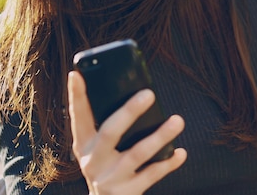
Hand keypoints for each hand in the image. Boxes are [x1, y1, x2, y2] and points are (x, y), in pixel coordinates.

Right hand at [68, 71, 186, 194]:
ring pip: (137, 153)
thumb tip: (132, 93)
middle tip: (149, 93)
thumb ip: (106, 127)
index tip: (76, 74)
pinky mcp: (127, 193)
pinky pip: (152, 175)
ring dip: (159, 136)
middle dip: (129, 111)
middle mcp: (93, 161)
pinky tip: (180, 152)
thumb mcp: (96, 149)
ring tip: (177, 120)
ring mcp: (110, 178)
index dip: (76, 96)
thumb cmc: (106, 167)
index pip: (78, 116)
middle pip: (110, 132)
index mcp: (83, 144)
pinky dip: (167, 163)